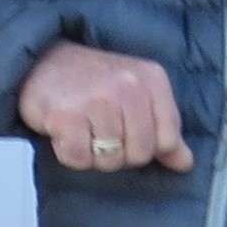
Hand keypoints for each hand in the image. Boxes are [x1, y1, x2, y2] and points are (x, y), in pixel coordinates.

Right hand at [17, 40, 193, 172]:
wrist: (42, 62)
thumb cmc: (92, 81)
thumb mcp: (136, 95)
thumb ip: (162, 127)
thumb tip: (185, 164)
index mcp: (151, 79)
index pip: (168, 138)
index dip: (147, 147)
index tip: (128, 134)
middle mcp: (127, 86)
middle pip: (139, 154)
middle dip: (119, 154)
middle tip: (101, 133)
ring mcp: (96, 100)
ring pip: (109, 161)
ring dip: (93, 156)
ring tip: (83, 131)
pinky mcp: (65, 116)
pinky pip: (79, 159)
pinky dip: (70, 154)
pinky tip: (66, 134)